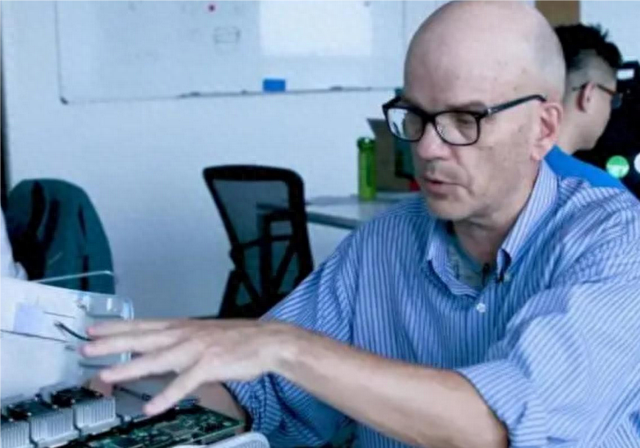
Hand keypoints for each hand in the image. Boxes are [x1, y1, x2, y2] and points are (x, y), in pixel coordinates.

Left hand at [82, 319, 295, 415]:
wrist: (268, 340)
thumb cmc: (237, 340)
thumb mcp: (202, 337)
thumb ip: (177, 346)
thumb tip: (153, 358)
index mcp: (183, 327)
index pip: (143, 325)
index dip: (117, 327)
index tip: (93, 328)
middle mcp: (186, 334)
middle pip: (143, 338)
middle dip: (113, 343)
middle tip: (86, 347)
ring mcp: (197, 349)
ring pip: (158, 359)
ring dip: (130, 368)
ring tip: (106, 375)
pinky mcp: (211, 365)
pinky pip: (185, 383)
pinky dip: (167, 395)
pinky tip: (151, 407)